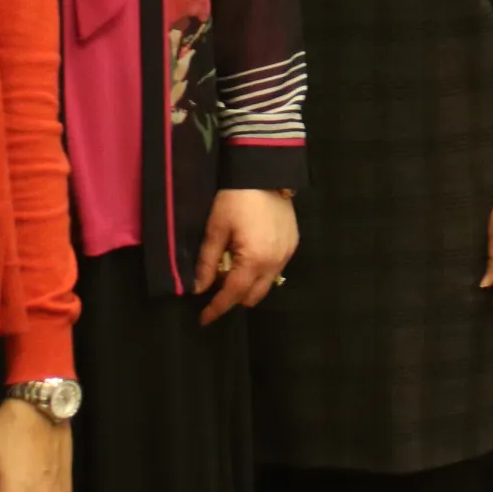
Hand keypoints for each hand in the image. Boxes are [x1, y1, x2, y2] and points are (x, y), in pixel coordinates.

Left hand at [192, 188, 299, 325]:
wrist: (264, 171)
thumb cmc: (235, 199)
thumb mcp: (215, 230)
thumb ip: (207, 263)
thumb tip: (198, 289)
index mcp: (254, 260)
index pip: (233, 295)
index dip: (216, 309)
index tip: (203, 320)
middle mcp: (275, 262)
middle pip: (253, 296)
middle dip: (234, 298)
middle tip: (216, 285)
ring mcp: (287, 253)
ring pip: (267, 284)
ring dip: (248, 284)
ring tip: (232, 268)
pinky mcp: (293, 243)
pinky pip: (276, 268)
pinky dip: (261, 270)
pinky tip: (249, 255)